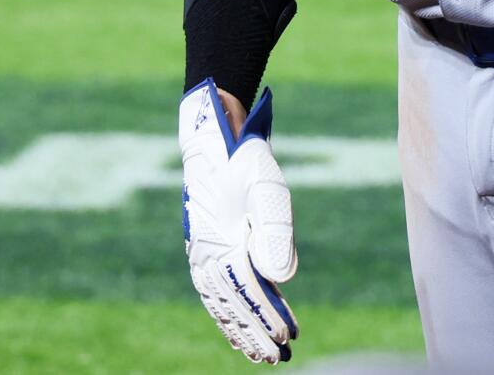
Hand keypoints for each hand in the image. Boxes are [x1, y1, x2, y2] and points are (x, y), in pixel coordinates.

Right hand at [179, 80, 299, 363]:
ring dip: (240, 331)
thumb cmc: (246, 163)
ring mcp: (203, 256)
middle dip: (257, 335)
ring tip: (259, 354)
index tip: (290, 338)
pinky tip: (235, 330)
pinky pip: (212, 294)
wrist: (215, 141)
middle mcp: (210, 257)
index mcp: (226, 245)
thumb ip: (276, 233)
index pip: (252, 293)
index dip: (270, 317)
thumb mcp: (268, 190)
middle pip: (235, 306)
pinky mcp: (204, 252)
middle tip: (278, 359)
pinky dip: (224, 315)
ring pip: (222, 305)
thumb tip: (282, 278)